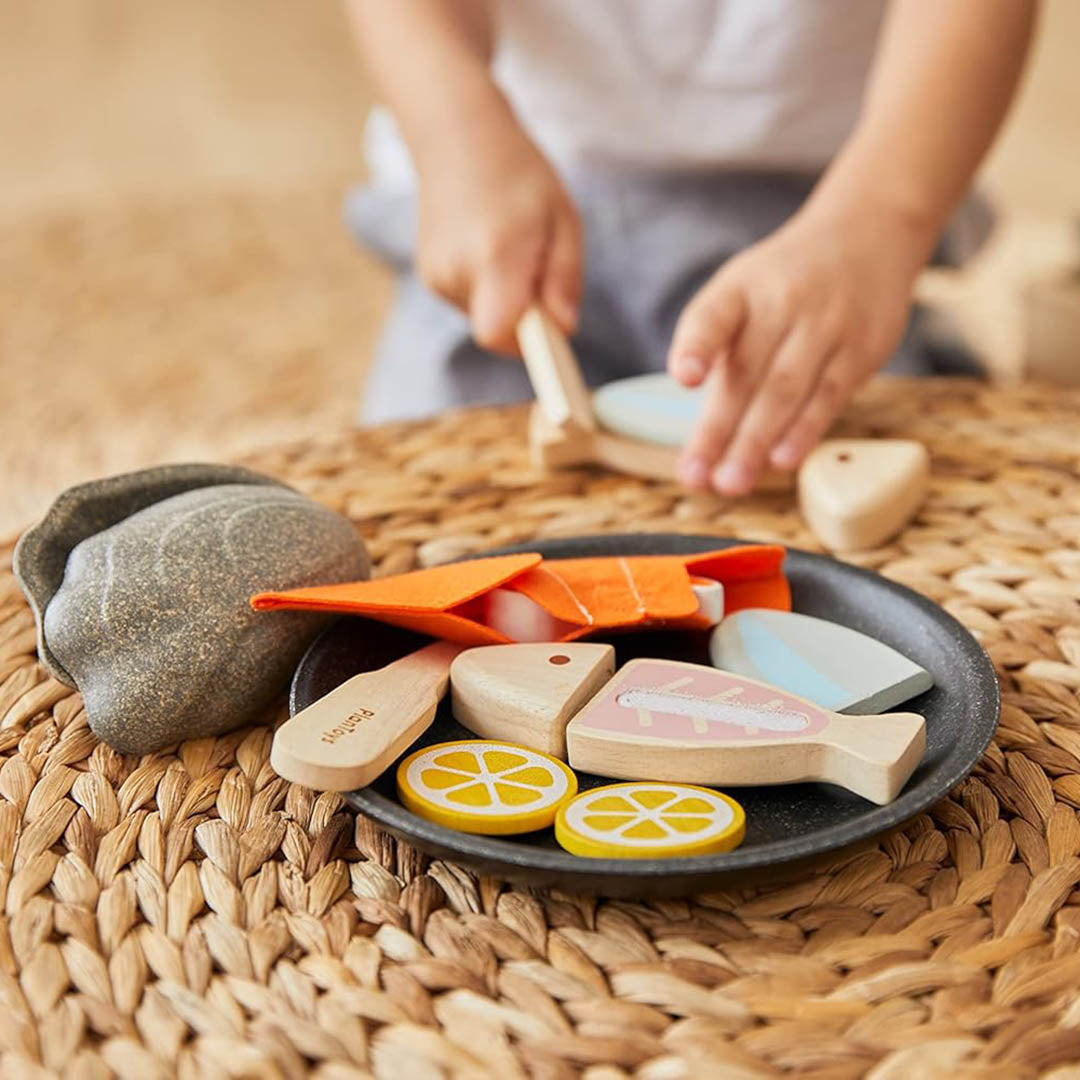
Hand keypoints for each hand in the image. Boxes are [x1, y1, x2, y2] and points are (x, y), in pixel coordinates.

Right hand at [414, 107, 580, 354]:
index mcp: (493, 254)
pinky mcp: (430, 277)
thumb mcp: (563, 217)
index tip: (553, 333)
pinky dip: (489, 289)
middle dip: (527, 316)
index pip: (499, 334)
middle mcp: (455, 270)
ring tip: (512, 249)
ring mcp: (436, 275)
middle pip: (500, 331)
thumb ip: (565, 277)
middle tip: (539, 268)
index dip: (529, 345)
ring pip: (486, 318)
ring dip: (508, 300)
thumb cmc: (518, 173)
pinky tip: (491, 249)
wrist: (457, 136)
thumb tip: (565, 327)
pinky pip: (471, 304)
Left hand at [667, 204, 930, 494]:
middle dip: (718, 430)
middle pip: (746, 373)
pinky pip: (829, 396)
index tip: (684, 377)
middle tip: (696, 476)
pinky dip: (804, 430)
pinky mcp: (861, 349)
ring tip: (731, 482)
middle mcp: (783, 303)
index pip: (714, 315)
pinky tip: (783, 459)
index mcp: (741, 288)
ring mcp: (826, 325)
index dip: (697, 345)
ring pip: (786, 390)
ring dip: (756, 441)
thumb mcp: (742, 291)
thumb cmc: (786, 282)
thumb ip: (716, 349)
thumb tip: (700, 428)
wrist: (870, 234)